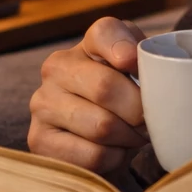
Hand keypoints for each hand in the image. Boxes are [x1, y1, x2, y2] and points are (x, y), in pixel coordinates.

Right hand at [28, 16, 148, 174]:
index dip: (125, 48)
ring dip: (128, 138)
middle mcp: (57, 68)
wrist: (103, 146)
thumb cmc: (127, 106)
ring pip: (101, 126)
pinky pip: (92, 154)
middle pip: (105, 87)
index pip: (104, 32)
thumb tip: (150, 70)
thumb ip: (151, 63)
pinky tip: (113, 152)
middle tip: (149, 121)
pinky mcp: (40, 140)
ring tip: (132, 137)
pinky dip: (113, 158)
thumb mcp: (142, 77)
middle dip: (138, 112)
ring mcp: (43, 103)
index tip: (136, 66)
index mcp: (86, 46)